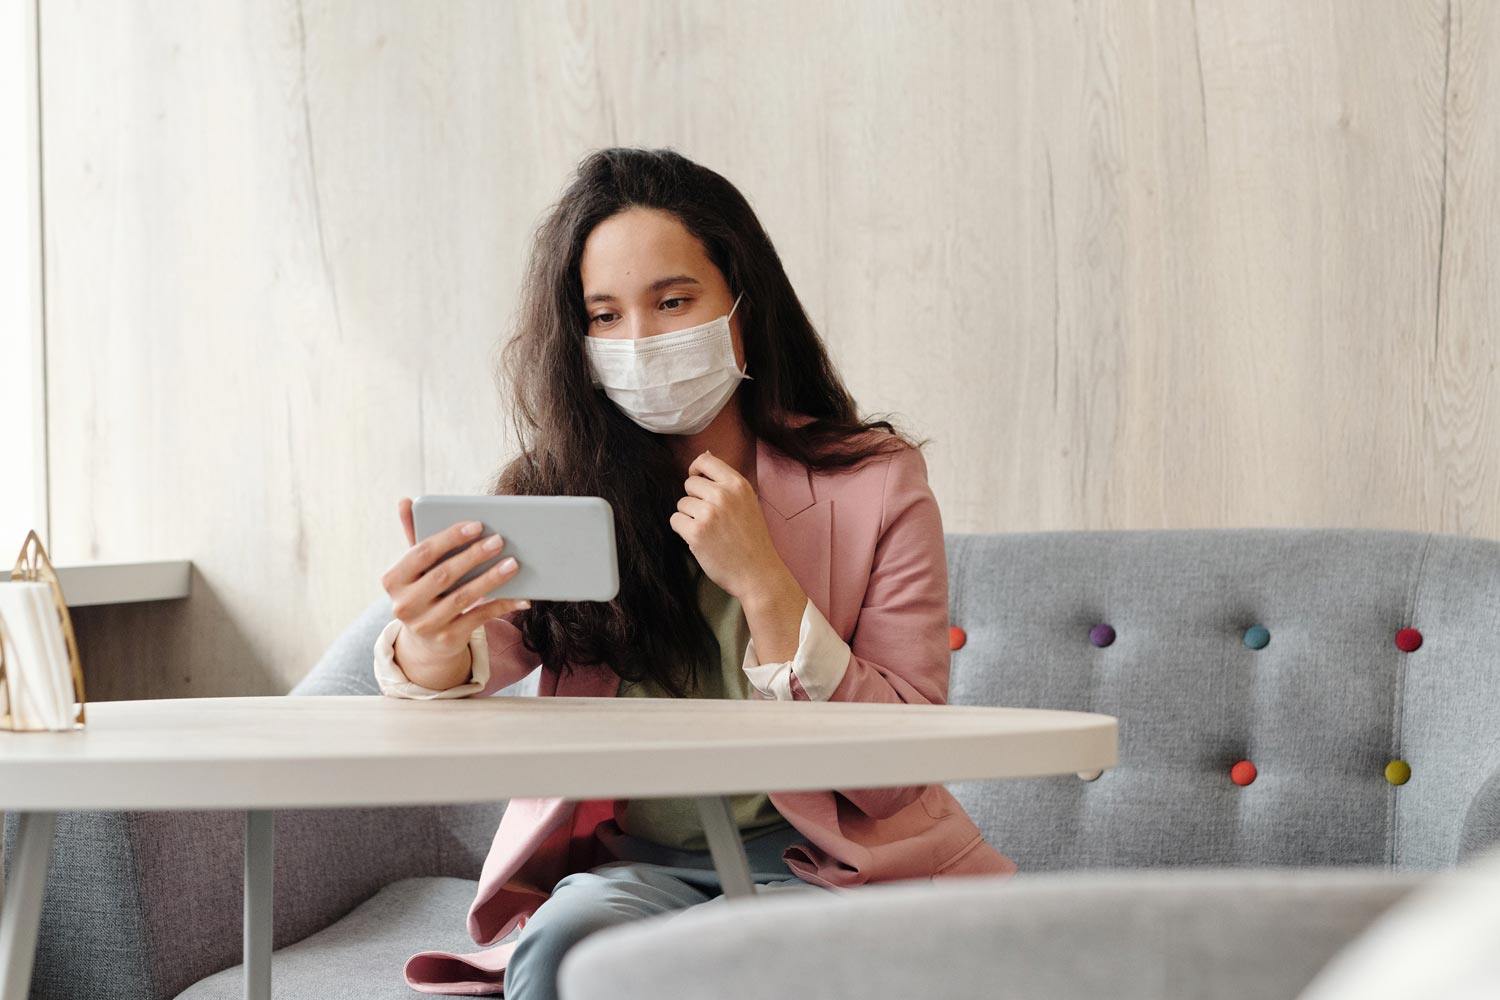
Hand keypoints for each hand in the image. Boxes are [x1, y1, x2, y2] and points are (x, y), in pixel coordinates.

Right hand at [380, 497, 531, 661]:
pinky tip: (520, 596)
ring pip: (463, 597)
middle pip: (444, 575)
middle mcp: (405, 604)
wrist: (424, 641)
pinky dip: (501, 606)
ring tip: (513, 563)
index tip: (477, 524)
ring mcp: (425, 625)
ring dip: (491, 579)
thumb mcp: (415, 567)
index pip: (422, 553)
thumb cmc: (423, 590)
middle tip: (499, 540)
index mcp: (393, 580)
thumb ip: (413, 534)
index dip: (450, 537)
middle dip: (474, 555)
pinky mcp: (447, 639)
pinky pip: (478, 618)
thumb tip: (405, 500)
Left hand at [668, 450, 792, 601]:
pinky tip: (700, 540)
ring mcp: (708, 513)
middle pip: (689, 484)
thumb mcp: (747, 501)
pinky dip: (684, 531)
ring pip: (681, 504)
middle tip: (710, 518)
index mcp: (738, 485)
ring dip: (689, 517)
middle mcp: (723, 495)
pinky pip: (675, 520)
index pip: (705, 460)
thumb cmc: (752, 539)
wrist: (757, 572)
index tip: (698, 482)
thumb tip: (704, 455)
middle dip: (694, 500)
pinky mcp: (696, 532)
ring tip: (709, 531)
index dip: (696, 470)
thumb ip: (726, 482)